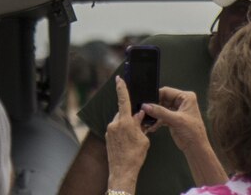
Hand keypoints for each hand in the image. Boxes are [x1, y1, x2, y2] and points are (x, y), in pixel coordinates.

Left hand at [104, 76, 149, 190]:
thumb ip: (140, 125)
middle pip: (123, 113)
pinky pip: (116, 129)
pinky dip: (122, 131)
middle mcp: (115, 124)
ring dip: (126, 125)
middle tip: (139, 127)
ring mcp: (109, 130)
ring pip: (120, 121)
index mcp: (125, 122)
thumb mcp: (143, 139)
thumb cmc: (135, 156)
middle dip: (131, 117)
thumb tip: (139, 115)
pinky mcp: (107, 137)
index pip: (123, 101)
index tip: (119, 79)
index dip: (121, 88)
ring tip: (133, 139)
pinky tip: (127, 142)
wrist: (122, 171)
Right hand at [141, 87, 204, 151]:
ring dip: (154, 115)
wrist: (196, 148)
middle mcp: (181, 102)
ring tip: (147, 120)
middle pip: (162, 99)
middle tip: (145, 111)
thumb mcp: (176, 120)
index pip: (167, 91)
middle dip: (154, 106)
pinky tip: (152, 126)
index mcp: (186, 97)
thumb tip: (146, 106)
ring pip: (160, 108)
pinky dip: (156, 121)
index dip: (156, 96)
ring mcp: (176, 110)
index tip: (146, 101)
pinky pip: (161, 116)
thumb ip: (160, 112)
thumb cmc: (193, 133)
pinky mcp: (172, 118)